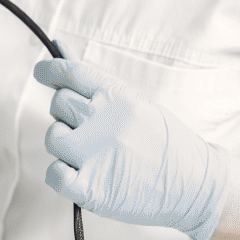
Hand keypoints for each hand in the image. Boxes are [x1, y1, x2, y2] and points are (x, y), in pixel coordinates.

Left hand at [37, 59, 230, 239]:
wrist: (196, 185)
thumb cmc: (166, 142)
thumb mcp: (138, 101)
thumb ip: (97, 81)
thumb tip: (60, 49)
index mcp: (117, 96)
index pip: (68, 72)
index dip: (49, 71)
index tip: (43, 74)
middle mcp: (102, 122)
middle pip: (58, 104)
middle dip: (67, 114)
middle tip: (91, 128)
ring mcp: (94, 157)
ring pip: (52, 137)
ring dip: (65, 144)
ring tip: (92, 153)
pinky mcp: (91, 190)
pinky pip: (53, 174)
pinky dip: (62, 174)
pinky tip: (82, 174)